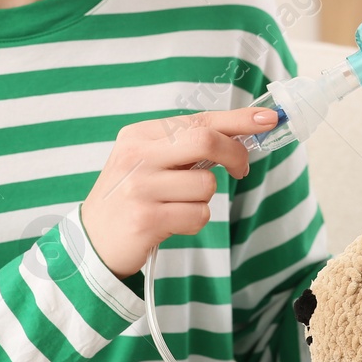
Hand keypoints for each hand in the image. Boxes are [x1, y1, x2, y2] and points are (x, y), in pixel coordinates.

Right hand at [80, 106, 278, 276]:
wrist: (94, 242)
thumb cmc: (131, 197)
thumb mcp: (149, 161)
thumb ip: (186, 145)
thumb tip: (240, 133)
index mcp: (139, 135)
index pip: (198, 120)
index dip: (238, 119)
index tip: (268, 119)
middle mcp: (137, 156)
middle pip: (206, 141)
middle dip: (235, 154)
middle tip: (241, 169)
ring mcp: (140, 187)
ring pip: (207, 185)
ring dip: (203, 200)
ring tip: (177, 205)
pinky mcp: (146, 219)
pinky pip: (198, 215)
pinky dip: (195, 221)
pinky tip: (171, 223)